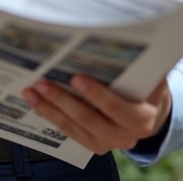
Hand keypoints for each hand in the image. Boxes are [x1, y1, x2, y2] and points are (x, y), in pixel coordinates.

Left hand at [21, 75, 171, 154]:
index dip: (96, 95)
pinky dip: (51, 116)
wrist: (148, 112)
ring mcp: (108, 143)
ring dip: (50, 108)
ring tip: (31, 91)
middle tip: (42, 82)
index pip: (117, 107)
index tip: (76, 78)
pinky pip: (69, 131)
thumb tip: (126, 37)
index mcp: (142, 118)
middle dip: (63, 100)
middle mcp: (126, 135)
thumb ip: (142, 64)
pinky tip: (36, 103)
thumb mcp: (150, 76)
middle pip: (89, 119)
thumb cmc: (146, 87)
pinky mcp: (94, 145)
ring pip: (75, 126)